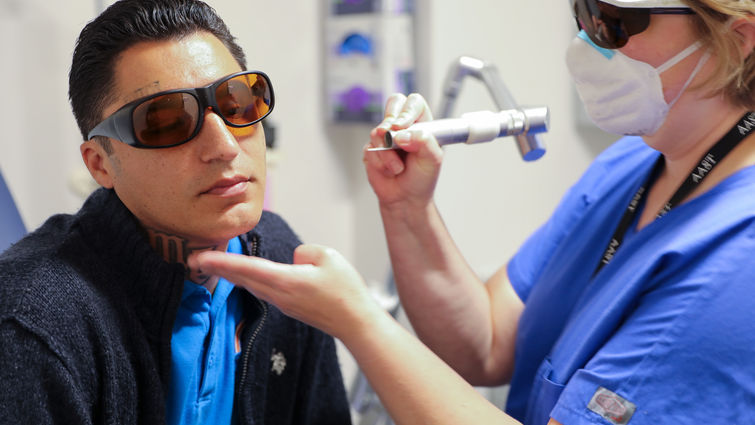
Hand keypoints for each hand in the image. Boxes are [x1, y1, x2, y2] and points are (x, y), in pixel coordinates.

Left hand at [188, 244, 383, 339]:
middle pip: (242, 278)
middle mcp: (279, 295)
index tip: (200, 257)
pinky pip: (263, 290)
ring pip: (251, 285)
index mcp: (285, 281)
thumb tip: (294, 259)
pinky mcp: (289, 307)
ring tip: (213, 264)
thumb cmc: (345, 292)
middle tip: (193, 258)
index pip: (247, 268)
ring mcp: (283, 303)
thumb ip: (305, 252)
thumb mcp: (328, 256)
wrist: (356, 323)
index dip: (222, 262)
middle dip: (217, 268)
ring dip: (231, 274)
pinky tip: (244, 275)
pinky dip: (248, 280)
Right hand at [363, 93, 444, 210]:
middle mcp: (403, 127)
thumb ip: (423, 142)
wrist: (406, 199)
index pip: (413, 103)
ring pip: (378, 132)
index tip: (402, 126)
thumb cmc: (422, 178)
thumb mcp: (432, 159)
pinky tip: (389, 171)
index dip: (407, 111)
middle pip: (393, 104)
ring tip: (398, 168)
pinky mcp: (372, 150)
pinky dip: (381, 163)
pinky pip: (370, 150)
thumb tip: (403, 134)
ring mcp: (385, 137)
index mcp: (421, 124)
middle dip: (390, 123)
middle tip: (392, 139)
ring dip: (388, 154)